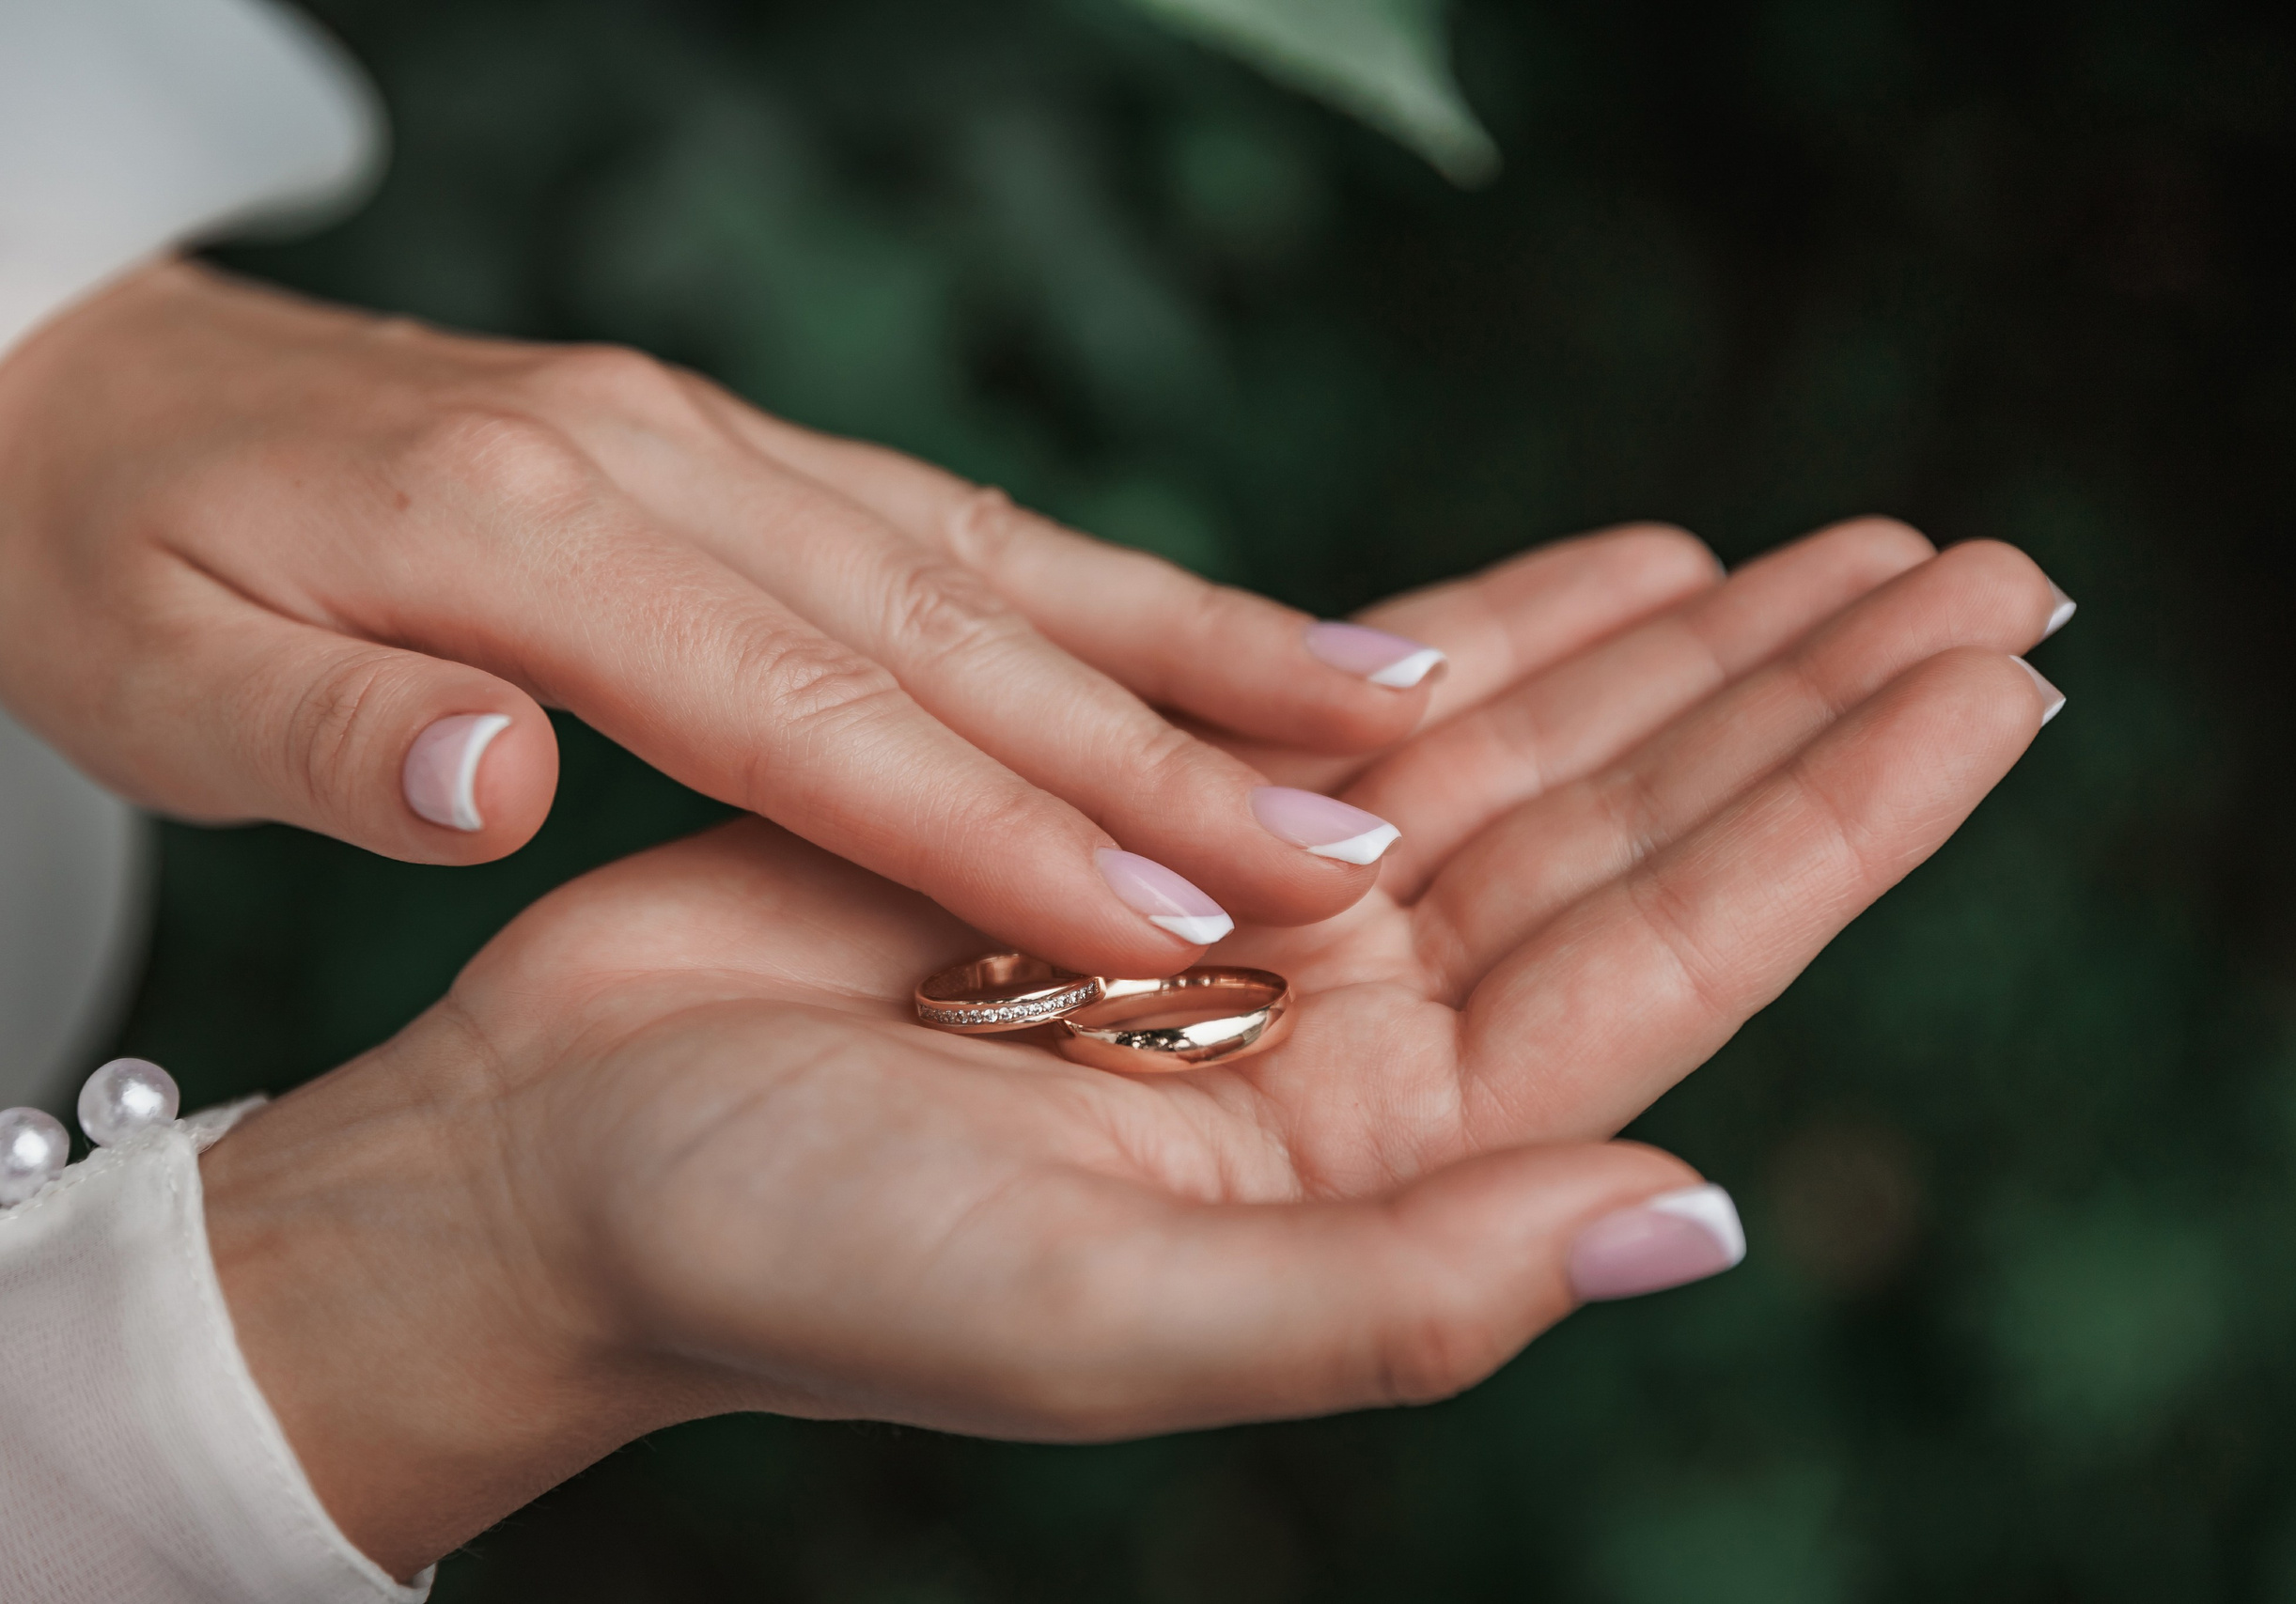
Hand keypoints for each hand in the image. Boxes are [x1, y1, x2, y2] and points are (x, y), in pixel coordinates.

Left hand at [0, 262, 1717, 973]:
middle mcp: (661, 460)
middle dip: (1169, 753)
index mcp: (520, 531)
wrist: (85, 384)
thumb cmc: (116, 558)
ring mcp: (719, 439)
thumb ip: (333, 735)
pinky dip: (1117, 590)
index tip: (1172, 928)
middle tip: (1361, 853)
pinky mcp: (745, 450)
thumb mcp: (153, 669)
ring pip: (999, 561)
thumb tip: (508, 781)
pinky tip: (1242, 641)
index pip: (806, 715)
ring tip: (1393, 719)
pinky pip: (965, 525)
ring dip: (1197, 650)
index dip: (996, 827)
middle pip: (953, 632)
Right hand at [197, 519, 2067, 1577]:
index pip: (1666, 965)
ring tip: (1844, 553)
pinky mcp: (1153, 815)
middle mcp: (1350, 1035)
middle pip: (1634, 833)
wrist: (564, 1164)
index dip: (1837, 822)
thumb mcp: (1103, 1317)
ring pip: (1528, 755)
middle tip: (1983, 576)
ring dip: (1690, 650)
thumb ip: (1399, 1298)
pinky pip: (1366, 703)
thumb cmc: (792, 1264)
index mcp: (1373, 1164)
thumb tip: (1694, 1222)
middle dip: (1806, 702)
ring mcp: (1261, 917)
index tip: (1992, 691)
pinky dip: (1500, 627)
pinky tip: (1626, 571)